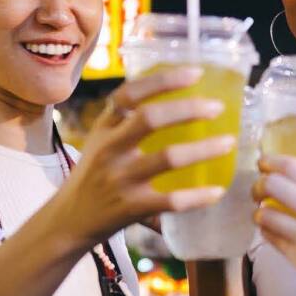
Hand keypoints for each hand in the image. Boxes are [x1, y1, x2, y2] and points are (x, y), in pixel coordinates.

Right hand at [48, 67, 230, 247]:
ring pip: (167, 157)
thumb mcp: (101, 141)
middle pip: (150, 119)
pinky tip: (218, 191)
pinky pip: (171, 200)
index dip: (164, 80)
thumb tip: (178, 96)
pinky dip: (198, 196)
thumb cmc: (93, 176)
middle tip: (218, 107)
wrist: (67, 222)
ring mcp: (120, 179)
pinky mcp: (130, 208)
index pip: (130, 93)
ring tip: (228, 142)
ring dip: (203, 149)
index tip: (196, 73)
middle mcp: (109, 149)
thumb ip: (127, 121)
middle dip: (188, 109)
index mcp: (104, 127)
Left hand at [251, 155, 295, 295]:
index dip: (272, 161)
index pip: (294, 167)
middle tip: (260, 189)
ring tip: (264, 212)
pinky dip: (267, 231)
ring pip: (266, 215)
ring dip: (260, 211)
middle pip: (273, 185)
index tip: (264, 162)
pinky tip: (273, 230)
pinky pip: (272, 240)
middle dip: (260, 185)